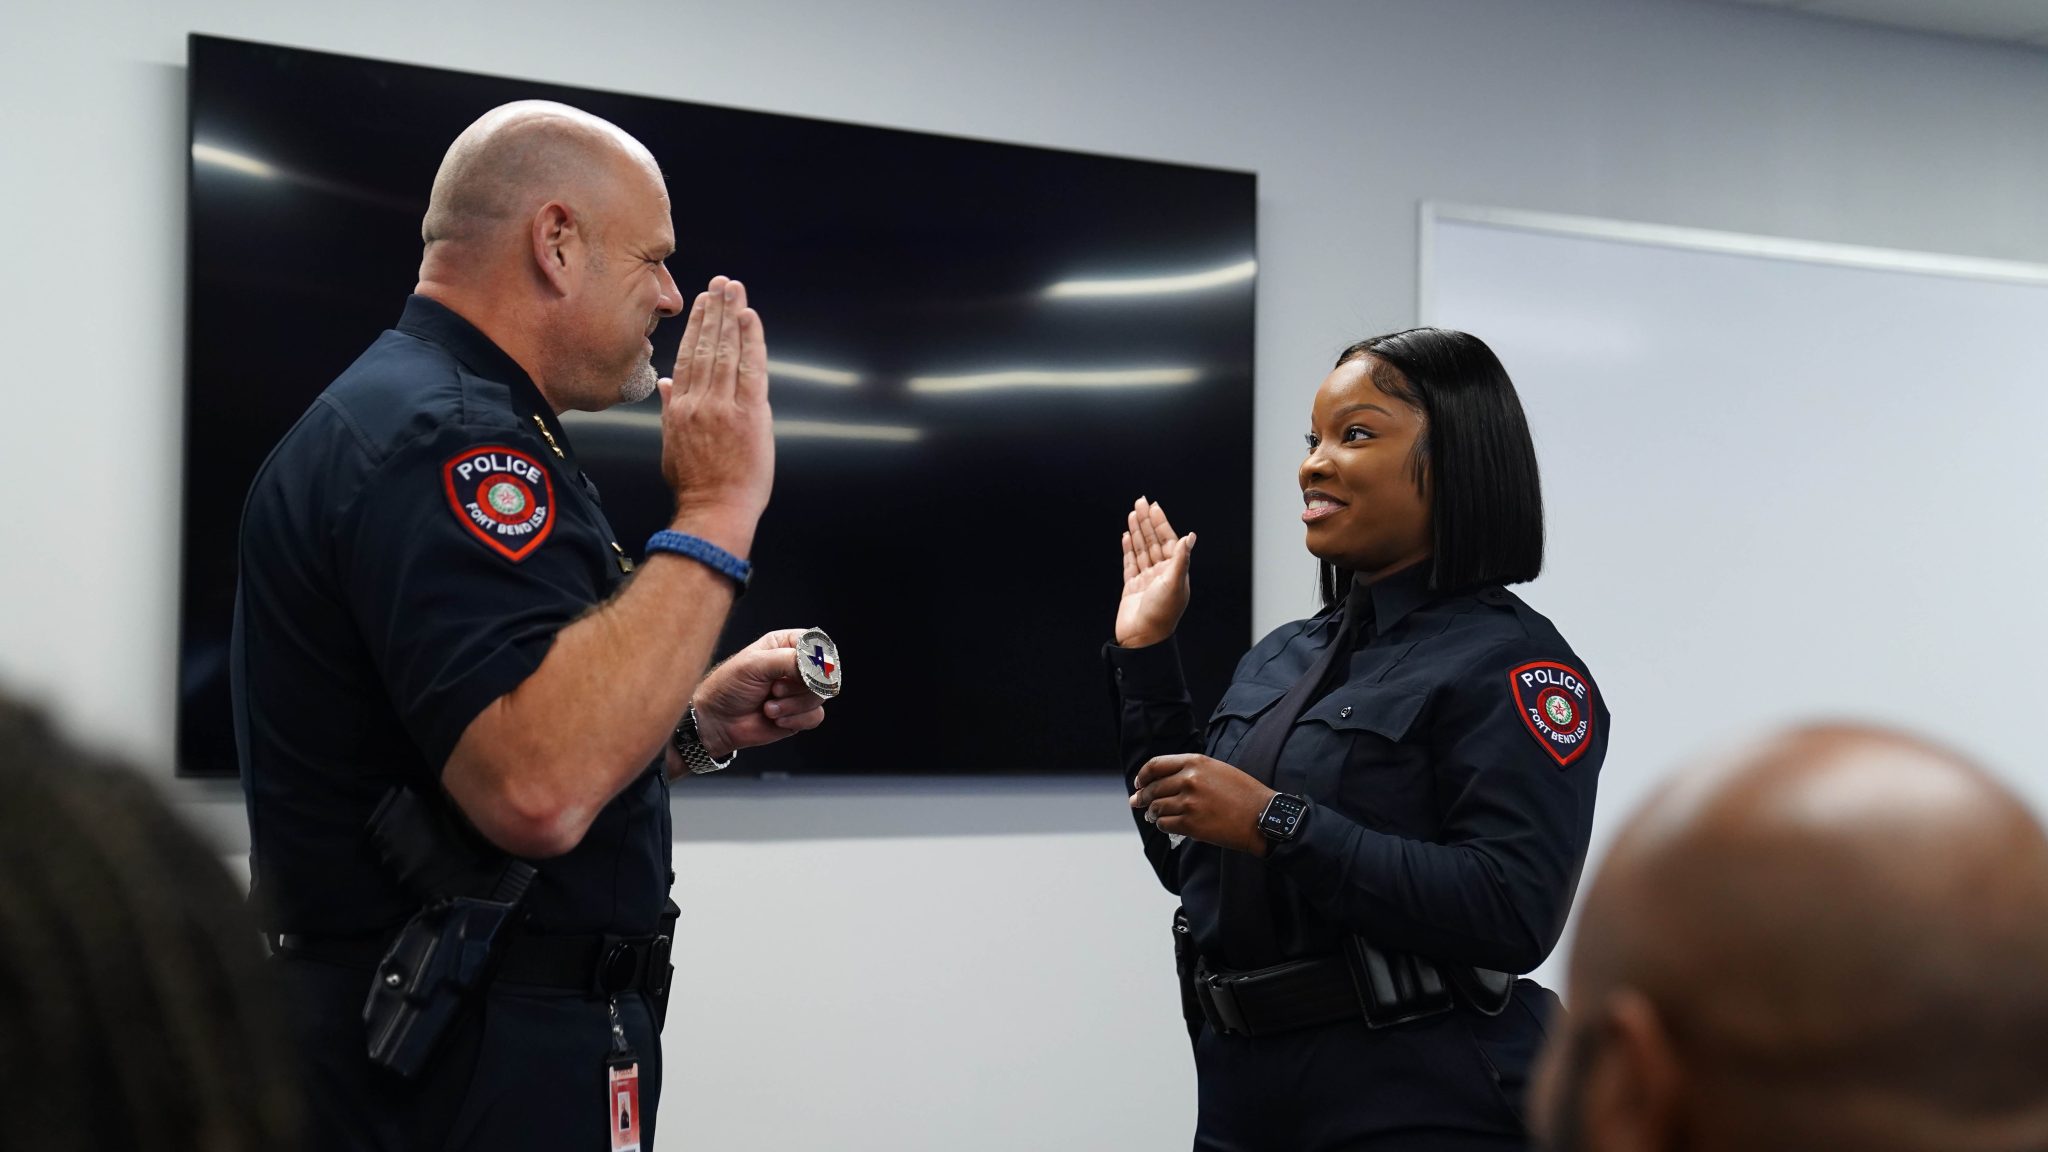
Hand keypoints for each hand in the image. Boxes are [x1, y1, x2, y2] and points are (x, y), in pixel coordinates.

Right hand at [657, 276, 773, 555]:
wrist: (713, 511)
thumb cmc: (695, 485)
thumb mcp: (671, 445)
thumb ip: (669, 410)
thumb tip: (664, 384)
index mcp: (679, 408)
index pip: (687, 357)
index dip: (696, 327)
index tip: (702, 303)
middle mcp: (698, 401)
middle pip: (706, 347)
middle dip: (715, 312)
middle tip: (722, 284)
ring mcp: (722, 406)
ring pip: (725, 351)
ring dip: (731, 317)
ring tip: (734, 290)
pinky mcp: (748, 414)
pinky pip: (749, 368)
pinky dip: (750, 341)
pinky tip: (750, 319)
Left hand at [689, 629, 826, 756]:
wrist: (717, 722)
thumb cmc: (728, 687)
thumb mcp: (754, 665)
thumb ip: (788, 660)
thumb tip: (817, 668)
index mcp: (785, 645)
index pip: (816, 644)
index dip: (814, 658)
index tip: (801, 669)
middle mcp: (795, 666)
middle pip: (823, 673)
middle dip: (798, 686)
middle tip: (775, 689)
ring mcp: (798, 691)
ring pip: (820, 696)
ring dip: (793, 705)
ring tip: (769, 706)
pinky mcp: (799, 713)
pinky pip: (815, 716)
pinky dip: (795, 720)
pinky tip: (775, 718)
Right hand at [1116, 496, 1194, 647]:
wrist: (1143, 638)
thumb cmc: (1161, 614)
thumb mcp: (1174, 584)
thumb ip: (1181, 559)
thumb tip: (1190, 537)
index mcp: (1175, 571)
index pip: (1167, 540)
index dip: (1160, 522)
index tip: (1154, 506)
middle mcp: (1161, 573)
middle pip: (1153, 541)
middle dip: (1146, 521)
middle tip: (1140, 502)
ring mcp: (1146, 579)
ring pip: (1141, 549)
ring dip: (1137, 531)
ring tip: (1132, 514)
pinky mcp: (1132, 587)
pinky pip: (1130, 563)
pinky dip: (1128, 549)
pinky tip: (1126, 536)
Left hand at [1129, 754, 1274, 854]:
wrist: (1262, 816)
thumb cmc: (1243, 793)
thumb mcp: (1218, 770)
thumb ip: (1191, 771)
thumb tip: (1163, 782)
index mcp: (1195, 762)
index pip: (1155, 765)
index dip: (1143, 776)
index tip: (1139, 783)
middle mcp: (1189, 780)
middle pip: (1152, 788)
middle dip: (1142, 797)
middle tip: (1137, 802)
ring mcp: (1188, 802)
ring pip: (1156, 808)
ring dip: (1152, 813)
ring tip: (1153, 815)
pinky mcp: (1191, 824)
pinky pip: (1165, 824)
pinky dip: (1163, 825)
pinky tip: (1168, 825)